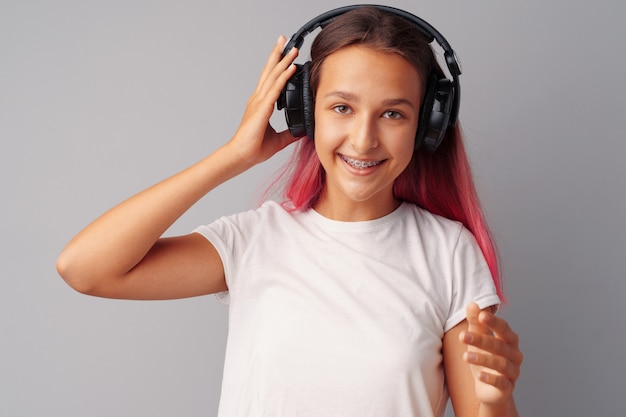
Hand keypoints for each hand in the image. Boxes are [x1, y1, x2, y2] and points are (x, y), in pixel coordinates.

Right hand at [228, 35, 300, 165]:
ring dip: (283, 60)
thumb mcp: (279, 139)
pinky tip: (291, 67)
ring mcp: (259, 102)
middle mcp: (258, 99)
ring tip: (292, 48)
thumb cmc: (254, 148)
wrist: (242, 156)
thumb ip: (289, 133)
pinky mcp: (262, 108)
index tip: (285, 53)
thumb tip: (301, 131)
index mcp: (261, 104)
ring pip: (273, 76)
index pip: (270, 79)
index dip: (277, 65)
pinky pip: (275, 89)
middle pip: (269, 71)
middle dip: (277, 54)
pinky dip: (284, 77)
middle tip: (284, 39)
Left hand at [460, 303, 522, 406]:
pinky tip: (479, 375)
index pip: (504, 328)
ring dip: (482, 359)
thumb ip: (476, 323)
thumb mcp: (478, 339)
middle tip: (462, 335)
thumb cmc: (485, 358)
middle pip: (499, 346)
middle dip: (481, 340)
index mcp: (509, 340)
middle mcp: (514, 355)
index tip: (480, 315)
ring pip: (500, 364)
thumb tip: (472, 304)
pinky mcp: (508, 388)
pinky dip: (490, 378)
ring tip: (465, 356)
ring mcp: (513, 372)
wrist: (489, 389)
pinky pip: (501, 383)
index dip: (493, 321)